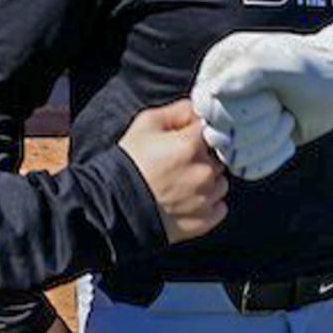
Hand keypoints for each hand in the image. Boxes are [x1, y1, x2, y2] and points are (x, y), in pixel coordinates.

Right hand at [116, 99, 228, 243]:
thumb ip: (179, 111)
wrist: (112, 206)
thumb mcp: (146, 124)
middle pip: (218, 158)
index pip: (214, 130)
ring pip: (220, 184)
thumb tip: (199, 110)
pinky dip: (207, 205)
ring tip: (182, 185)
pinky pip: (218, 208)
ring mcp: (204, 199)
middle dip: (204, 159)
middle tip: (180, 164)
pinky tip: (187, 202)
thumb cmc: (128, 163)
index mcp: (191, 145)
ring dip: (207, 183)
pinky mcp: (203, 222)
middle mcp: (203, 172)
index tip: (192, 140)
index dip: (202, 134)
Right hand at [192, 15, 332, 179]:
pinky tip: (288, 140)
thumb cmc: (312, 70)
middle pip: (217, 135)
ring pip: (231, 156)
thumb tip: (213, 92)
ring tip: (287, 120)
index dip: (240, 111)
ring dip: (269, 141)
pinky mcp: (248, 147)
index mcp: (220, 69)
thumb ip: (249, 72)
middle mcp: (219, 97)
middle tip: (281, 108)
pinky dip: (273, 158)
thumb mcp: (284, 63)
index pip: (206, 106)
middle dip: (259, 126)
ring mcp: (232, 124)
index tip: (272, 98)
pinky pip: (246, 170)